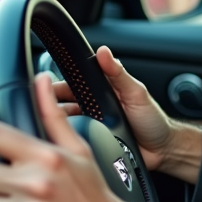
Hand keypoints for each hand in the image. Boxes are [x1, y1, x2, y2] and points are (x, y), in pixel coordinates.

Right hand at [52, 45, 201, 182]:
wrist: (163, 150)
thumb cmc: (152, 120)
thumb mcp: (136, 93)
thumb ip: (119, 74)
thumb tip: (103, 51)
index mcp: (101, 93)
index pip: (72, 84)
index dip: (56, 84)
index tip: (41, 83)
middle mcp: (92, 109)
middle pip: (62, 104)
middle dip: (49, 103)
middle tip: (39, 105)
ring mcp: (90, 128)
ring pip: (63, 123)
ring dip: (55, 122)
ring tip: (46, 122)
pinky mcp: (92, 145)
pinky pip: (73, 141)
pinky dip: (65, 139)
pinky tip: (59, 139)